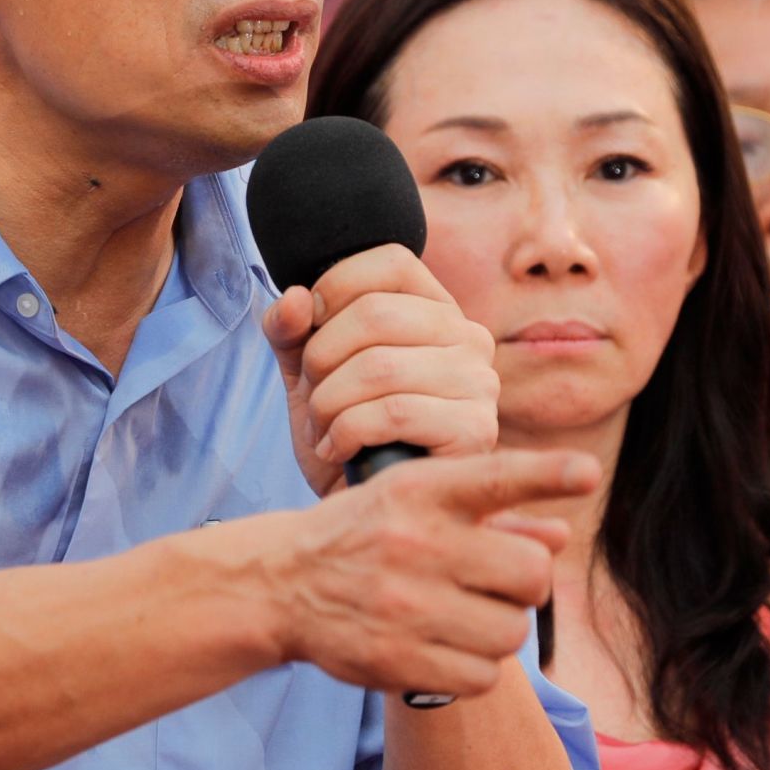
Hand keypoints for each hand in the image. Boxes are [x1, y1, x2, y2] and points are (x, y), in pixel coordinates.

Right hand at [251, 449, 596, 696]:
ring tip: (463, 616)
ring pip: (511, 632)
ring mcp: (404, 605)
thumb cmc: (368, 534)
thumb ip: (494, 517)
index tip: (588, 474)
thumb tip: (561, 535)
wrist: (283, 584)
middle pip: (530, 573)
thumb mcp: (418, 503)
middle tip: (498, 582)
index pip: (497, 477)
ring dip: (499, 629)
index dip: (548, 475)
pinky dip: (475, 668)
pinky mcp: (396, 659)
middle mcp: (414, 543)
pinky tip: (447, 648)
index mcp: (421, 492)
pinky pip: (482, 677)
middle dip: (526, 582)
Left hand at [262, 245, 497, 494]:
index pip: (389, 261)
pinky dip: (347, 431)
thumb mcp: (307, 374)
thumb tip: (296, 299)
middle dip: (321, 357)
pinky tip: (338, 449)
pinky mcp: (475, 430)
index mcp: (436, 310)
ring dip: (329, 402)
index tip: (309, 330)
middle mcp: (468, 338)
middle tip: (311, 394)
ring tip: (322, 428)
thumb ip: (291, 330)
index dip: (334, 287)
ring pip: (379, 366)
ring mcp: (478, 384)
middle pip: (375, 313)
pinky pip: (394, 412)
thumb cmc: (344, 436)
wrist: (361, 508)